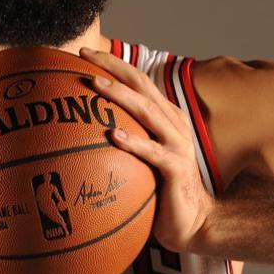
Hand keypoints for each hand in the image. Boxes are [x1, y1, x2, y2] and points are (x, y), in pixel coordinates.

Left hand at [79, 47, 214, 253]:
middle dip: (112, 66)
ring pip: (147, 111)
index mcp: (165, 116)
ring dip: (120, 95)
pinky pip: (152, 151)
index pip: (137, 80)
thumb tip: (81, 128)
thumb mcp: (141, 156)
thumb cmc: (161, 188)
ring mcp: (177, 144)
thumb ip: (124, 137)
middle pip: (141, 84)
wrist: (191, 221)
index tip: (83, 52)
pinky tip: (112, 135)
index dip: (112, 63)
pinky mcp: (176, 168)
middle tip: (84, 55)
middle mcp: (173, 123)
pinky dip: (133, 141)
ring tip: (96, 84)